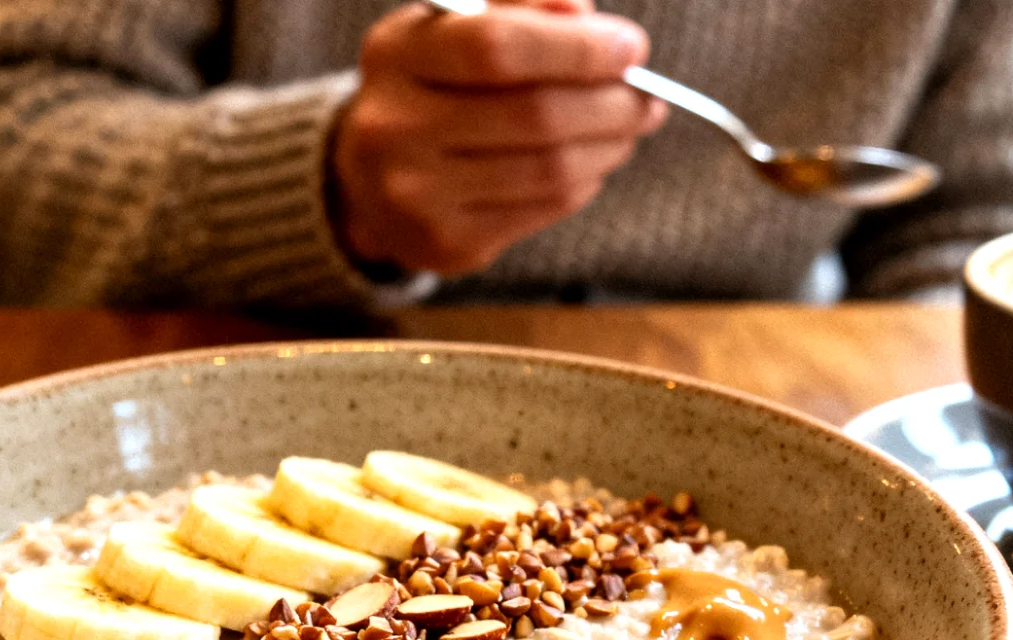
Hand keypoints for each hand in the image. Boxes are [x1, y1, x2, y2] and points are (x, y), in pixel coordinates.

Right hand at [331, 0, 667, 276]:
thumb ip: (517, 8)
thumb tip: (584, 14)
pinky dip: (584, 181)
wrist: (365, 179)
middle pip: (534, 115)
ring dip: (609, 145)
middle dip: (610, 103)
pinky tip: (590, 161)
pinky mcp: (446, 243)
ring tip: (628, 127)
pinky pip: (544, 209)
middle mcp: (393, 128)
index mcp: (395, 56)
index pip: (496, 46)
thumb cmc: (430, 87)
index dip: (576, 48)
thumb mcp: (453, 30)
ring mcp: (416, 195)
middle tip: (647, 97)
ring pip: (549, 169)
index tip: (631, 48)